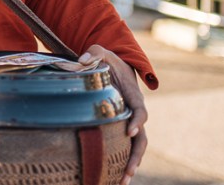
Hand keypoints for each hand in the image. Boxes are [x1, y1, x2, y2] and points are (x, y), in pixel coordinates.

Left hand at [80, 44, 147, 184]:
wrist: (115, 65)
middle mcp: (134, 111)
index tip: (129, 132)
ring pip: (135, 145)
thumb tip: (82, 60)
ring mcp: (129, 120)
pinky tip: (113, 175)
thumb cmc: (107, 59)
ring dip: (131, 163)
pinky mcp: (120, 125)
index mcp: (133, 95)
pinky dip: (121, 159)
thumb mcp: (101, 52)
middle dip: (136, 155)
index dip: (137, 121)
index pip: (140, 111)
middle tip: (128, 172)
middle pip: (141, 137)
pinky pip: (124, 145)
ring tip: (122, 182)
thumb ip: (93, 53)